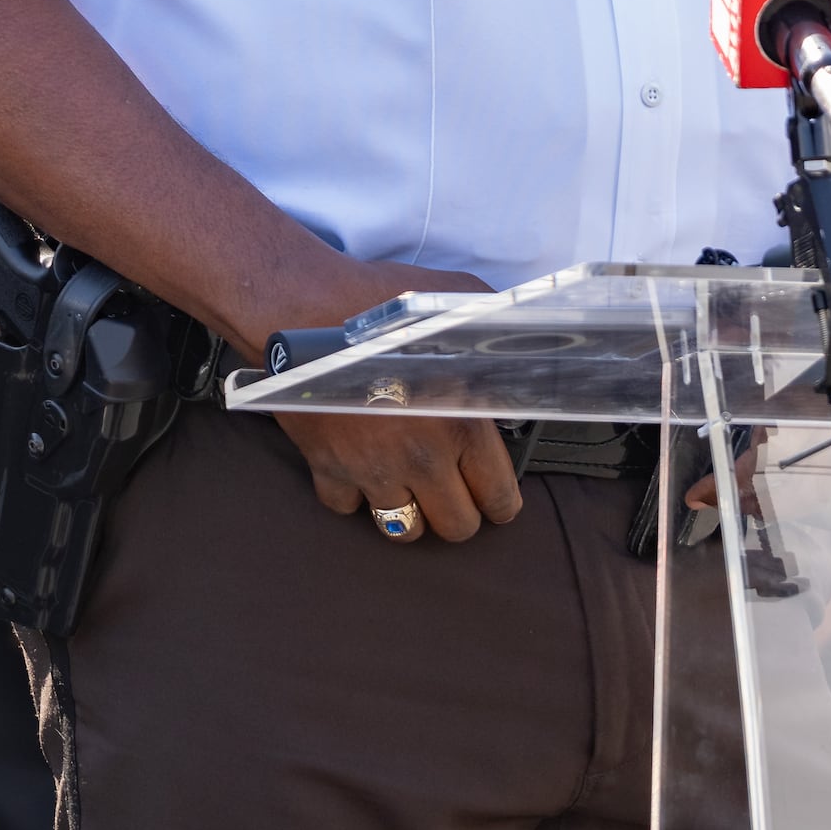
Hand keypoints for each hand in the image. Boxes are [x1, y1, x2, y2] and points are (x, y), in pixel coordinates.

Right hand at [257, 261, 520, 545]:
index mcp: (462, 423)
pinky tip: (361, 472)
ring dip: (411, 513)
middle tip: (454, 490)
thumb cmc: (379, 300)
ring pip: (403, 529)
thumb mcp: (459, 301)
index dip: (502, 502)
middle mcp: (421, 458)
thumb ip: (497, 331)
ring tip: (411, 489)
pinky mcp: (327, 467)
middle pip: (456, 527)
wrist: (298, 306)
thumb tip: (531, 344)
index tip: (495, 496)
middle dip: (460, 512)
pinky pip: (346, 508)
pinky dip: (354, 496)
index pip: (499, 497)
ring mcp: (371, 469)